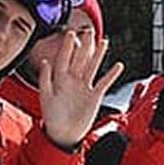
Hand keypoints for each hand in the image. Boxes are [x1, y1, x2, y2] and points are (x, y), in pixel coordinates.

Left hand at [38, 32, 123, 147]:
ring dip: (98, 55)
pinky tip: (118, 66)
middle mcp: (73, 80)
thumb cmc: (52, 117)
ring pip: (92, 67)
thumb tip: (45, 62)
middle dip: (85, 45)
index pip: (64, 58)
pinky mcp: (94, 96)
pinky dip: (111, 75)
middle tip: (89, 31)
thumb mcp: (45, 97)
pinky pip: (104, 83)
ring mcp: (85, 87)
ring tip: (104, 42)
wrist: (63, 134)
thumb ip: (45, 79)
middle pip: (80, 59)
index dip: (67, 46)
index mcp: (60, 79)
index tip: (70, 33)